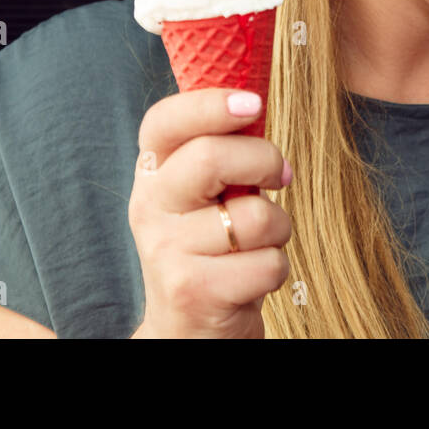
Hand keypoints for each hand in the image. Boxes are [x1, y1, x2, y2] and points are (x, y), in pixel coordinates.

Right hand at [127, 88, 292, 337]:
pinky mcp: (192, 291)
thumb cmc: (211, 247)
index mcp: (152, 174)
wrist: (187, 328)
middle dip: (265, 160)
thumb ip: (221, 151)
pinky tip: (250, 277)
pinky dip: (275, 269)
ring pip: (255, 216)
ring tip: (257, 243)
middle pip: (210, 157)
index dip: (210, 104)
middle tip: (278, 176)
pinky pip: (267, 263)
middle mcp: (149, 207)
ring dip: (278, 229)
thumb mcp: (204, 194)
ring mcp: (166, 251)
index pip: (164, 122)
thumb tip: (254, 100)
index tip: (254, 104)